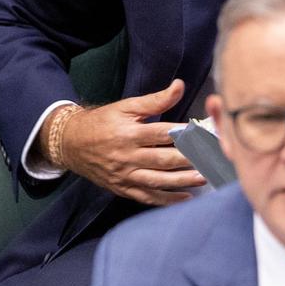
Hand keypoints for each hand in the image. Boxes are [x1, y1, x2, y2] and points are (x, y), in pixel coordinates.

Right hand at [41, 80, 205, 204]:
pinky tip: (186, 198)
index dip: (186, 135)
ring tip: (206, 177)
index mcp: (129, 133)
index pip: (163, 134)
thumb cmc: (102, 121)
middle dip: (191, 160)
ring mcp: (125, 175)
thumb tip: (180, 85)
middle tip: (213, 159)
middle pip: (164, 160)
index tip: (208, 134)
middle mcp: (127, 156)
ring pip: (159, 181)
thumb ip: (155, 100)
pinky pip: (147, 197)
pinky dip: (167, 200)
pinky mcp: (122, 188)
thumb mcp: (126, 106)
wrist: (71, 143)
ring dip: (184, 181)